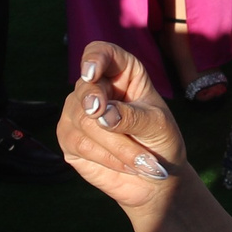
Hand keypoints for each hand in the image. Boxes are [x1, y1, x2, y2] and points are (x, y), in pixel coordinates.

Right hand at [60, 44, 185, 211]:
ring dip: (116, 145)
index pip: (100, 53)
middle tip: (107, 120)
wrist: (156, 178)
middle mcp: (95, 88)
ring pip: (83, 121)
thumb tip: (102, 115)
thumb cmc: (160, 141)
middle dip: (98, 107)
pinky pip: (80, 144)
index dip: (94, 59)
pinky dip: (107, 157)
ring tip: (143, 161)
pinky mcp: (70, 140)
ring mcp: (77, 113)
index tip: (91, 74)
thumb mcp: (157, 125)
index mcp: (120, 73)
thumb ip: (132, 116)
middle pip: (87, 91)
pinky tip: (127, 165)